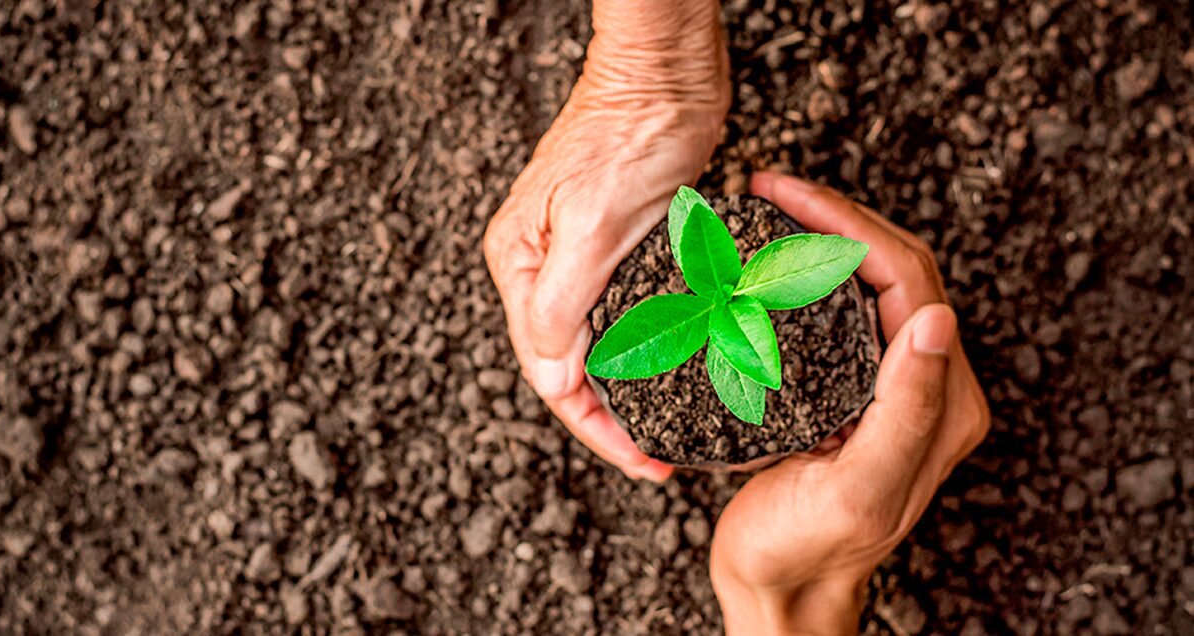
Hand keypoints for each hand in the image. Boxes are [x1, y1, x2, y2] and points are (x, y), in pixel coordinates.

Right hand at [483, 1, 728, 480]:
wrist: (666, 70)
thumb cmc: (628, 133)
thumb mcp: (591, 225)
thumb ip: (562, 305)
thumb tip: (550, 377)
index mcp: (520, 266)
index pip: (549, 373)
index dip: (596, 428)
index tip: (643, 463)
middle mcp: (541, 268)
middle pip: (570, 367)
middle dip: (612, 419)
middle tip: (661, 458)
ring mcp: (577, 257)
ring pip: (599, 345)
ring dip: (631, 389)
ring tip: (671, 428)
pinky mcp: (617, 245)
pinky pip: (626, 315)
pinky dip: (648, 348)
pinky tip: (676, 369)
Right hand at [709, 172, 989, 633]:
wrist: (778, 587)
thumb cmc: (807, 548)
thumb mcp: (858, 489)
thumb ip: (904, 411)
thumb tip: (936, 318)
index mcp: (941, 400)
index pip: (907, 277)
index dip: (848, 225)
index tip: (783, 196)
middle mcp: (925, 383)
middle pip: (893, 266)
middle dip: (834, 216)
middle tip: (769, 188)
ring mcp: (889, 382)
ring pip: (867, 280)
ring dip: (823, 236)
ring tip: (767, 210)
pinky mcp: (853, 388)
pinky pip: (840, 309)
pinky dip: (805, 272)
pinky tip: (765, 262)